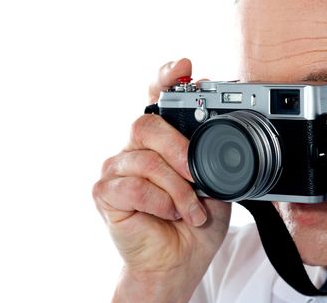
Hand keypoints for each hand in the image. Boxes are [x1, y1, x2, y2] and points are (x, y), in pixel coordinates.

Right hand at [93, 59, 230, 302]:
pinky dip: (162, 203)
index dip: (166, 78)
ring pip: (145, 160)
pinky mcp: (105, 193)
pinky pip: (135, 187)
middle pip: (146, 124)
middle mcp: (134, 148)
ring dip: (177, 188)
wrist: (179, 260)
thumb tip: (221, 126)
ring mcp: (116, 168)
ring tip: (191, 210)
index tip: (185, 67)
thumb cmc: (193, 220)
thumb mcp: (214, 183)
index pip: (155, 98)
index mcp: (159, 141)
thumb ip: (211, 154)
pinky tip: (170, 215)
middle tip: (198, 176)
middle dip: (179, 149)